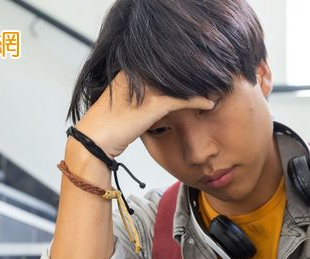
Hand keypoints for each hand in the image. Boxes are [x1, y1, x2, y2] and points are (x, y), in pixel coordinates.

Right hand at [74, 71, 215, 156]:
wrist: (94, 141)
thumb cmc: (108, 127)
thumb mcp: (125, 105)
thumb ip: (140, 95)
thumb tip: (158, 98)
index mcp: (129, 70)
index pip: (162, 66)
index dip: (182, 72)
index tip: (198, 76)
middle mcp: (137, 74)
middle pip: (173, 72)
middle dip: (193, 77)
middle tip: (212, 80)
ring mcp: (146, 88)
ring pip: (180, 83)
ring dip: (199, 87)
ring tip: (215, 89)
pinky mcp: (153, 104)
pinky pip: (182, 99)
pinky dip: (198, 101)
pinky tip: (210, 103)